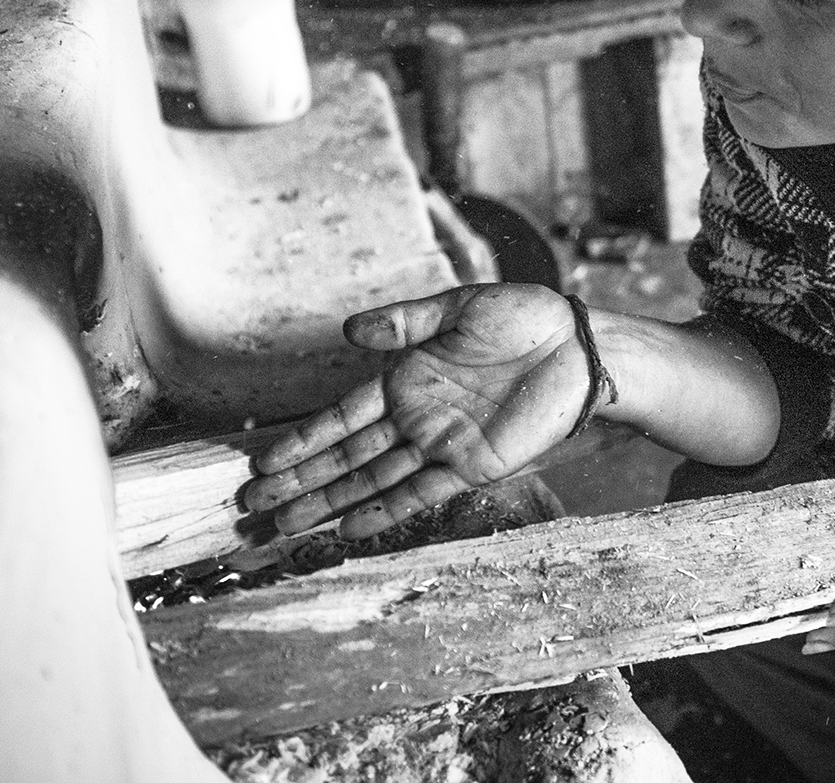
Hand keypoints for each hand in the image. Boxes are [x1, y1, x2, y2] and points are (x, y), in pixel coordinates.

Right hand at [240, 284, 590, 539]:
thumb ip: (406, 322)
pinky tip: (348, 528)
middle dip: (301, 482)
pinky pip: (420, 494)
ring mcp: (442, 444)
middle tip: (253, 507)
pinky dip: (384, 512)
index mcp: (407, 378)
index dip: (304, 441)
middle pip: (347, 456)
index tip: (264, 463)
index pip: (343, 417)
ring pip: (373, 481)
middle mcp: (416, 417)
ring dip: (330, 503)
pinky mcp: (472, 465)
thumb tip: (350, 331)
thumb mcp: (461, 307)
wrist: (582, 346)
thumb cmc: (525, 320)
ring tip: (284, 527)